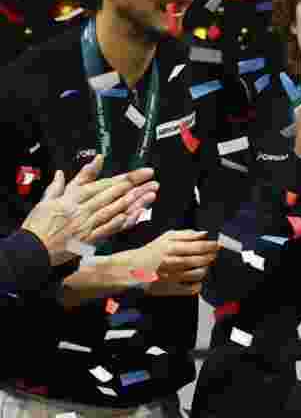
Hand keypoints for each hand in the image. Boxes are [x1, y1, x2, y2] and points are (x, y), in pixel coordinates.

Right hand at [22, 155, 158, 265]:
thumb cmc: (38, 225)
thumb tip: (76, 168)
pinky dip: (121, 222)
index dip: (125, 178)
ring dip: (135, 202)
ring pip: (115, 210)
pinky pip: (108, 229)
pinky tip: (134, 216)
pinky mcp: (88, 239)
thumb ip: (65, 183)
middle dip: (136, 187)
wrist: (31, 249)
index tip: (141, 173)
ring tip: (151, 195)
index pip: (104, 184)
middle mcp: (82, 209)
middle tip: (152, 180)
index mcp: (73, 198)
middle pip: (113, 195)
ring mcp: (86, 225)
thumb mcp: (48, 199)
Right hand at [128, 230, 219, 296]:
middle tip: (213, 254)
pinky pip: (192, 289)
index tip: (218, 245)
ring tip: (204, 265)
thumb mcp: (167, 237)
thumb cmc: (151, 252)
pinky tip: (196, 279)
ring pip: (199, 274)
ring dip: (206, 269)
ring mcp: (172, 277)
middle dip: (211, 256)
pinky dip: (199, 284)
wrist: (132, 269)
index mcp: (172, 248)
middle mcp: (173, 262)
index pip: (199, 246)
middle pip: (201, 260)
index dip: (212, 246)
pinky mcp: (171, 289)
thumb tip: (204, 233)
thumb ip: (187, 234)